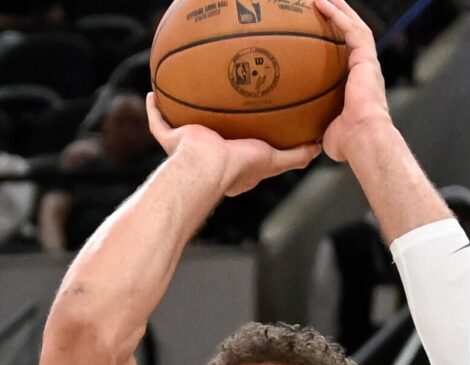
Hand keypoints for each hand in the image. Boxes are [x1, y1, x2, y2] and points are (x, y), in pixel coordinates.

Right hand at [144, 93, 317, 196]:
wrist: (208, 166)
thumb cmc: (237, 167)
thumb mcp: (273, 161)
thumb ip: (294, 157)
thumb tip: (317, 148)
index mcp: (228, 164)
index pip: (234, 150)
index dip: (238, 137)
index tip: (244, 123)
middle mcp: (206, 155)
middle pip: (207, 136)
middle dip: (210, 123)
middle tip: (218, 103)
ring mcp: (186, 149)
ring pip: (180, 130)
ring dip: (180, 115)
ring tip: (184, 93)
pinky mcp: (171, 140)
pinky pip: (158, 123)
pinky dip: (154, 111)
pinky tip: (153, 94)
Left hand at [313, 0, 390, 162]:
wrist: (364, 139)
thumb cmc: (347, 143)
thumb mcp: (325, 132)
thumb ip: (317, 127)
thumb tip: (303, 137)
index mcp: (358, 86)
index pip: (347, 57)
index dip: (336, 42)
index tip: (322, 32)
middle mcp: (365, 70)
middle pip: (353, 36)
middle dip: (339, 18)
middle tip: (322, 5)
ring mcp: (367, 63)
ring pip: (354, 27)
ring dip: (339, 9)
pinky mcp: (366, 59)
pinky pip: (351, 30)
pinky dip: (337, 14)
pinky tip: (321, 3)